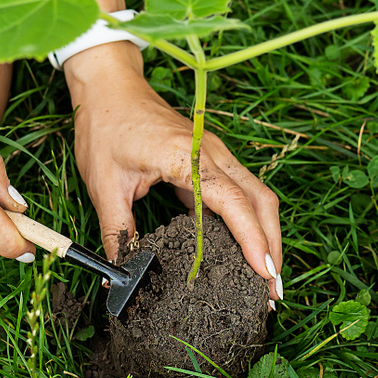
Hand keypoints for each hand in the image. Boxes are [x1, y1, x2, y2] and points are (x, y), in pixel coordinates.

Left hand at [66, 44, 282, 304]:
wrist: (108, 86)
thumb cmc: (105, 126)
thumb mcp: (104, 185)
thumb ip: (116, 232)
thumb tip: (118, 274)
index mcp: (189, 157)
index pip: (234, 203)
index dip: (253, 241)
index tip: (265, 274)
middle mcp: (213, 153)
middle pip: (261, 201)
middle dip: (272, 246)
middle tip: (273, 290)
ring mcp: (216, 154)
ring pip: (257, 196)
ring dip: (266, 234)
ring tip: (266, 277)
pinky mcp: (210, 159)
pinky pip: (240, 192)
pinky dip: (249, 222)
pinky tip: (242, 251)